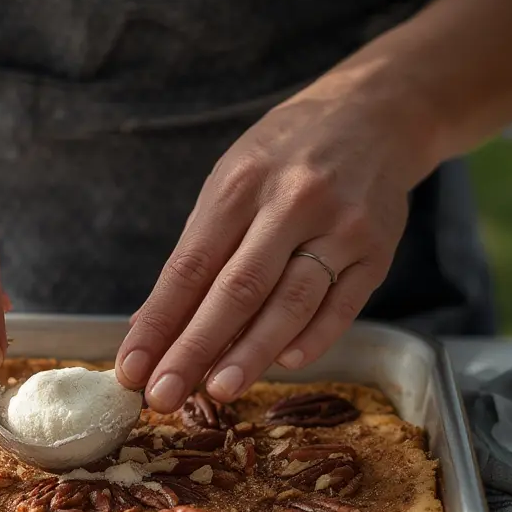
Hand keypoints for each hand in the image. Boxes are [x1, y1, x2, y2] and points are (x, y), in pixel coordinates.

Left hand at [116, 69, 439, 411]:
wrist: (373, 114)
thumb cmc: (283, 156)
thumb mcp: (229, 184)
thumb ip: (195, 253)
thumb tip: (150, 325)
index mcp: (239, 186)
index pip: (189, 268)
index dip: (158, 323)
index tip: (132, 369)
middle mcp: (291, 203)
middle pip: (237, 290)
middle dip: (195, 349)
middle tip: (164, 397)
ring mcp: (340, 226)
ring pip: (291, 301)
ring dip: (251, 353)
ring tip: (217, 392)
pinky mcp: (379, 249)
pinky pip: (344, 304)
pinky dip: (314, 337)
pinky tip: (284, 364)